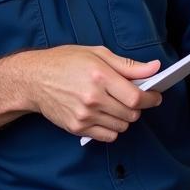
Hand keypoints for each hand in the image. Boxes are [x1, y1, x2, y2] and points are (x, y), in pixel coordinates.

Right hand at [20, 46, 162, 142]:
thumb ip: (128, 65)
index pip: (136, 97)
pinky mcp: (77, 128)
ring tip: (114, 104)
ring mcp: (84, 115)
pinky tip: (104, 115)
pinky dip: (112, 129)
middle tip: (132, 98)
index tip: (155, 96)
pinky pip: (107, 136)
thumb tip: (155, 68)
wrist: (33, 79)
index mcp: (100, 76)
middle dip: (138, 108)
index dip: (151, 99)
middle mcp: (93, 98)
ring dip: (124, 118)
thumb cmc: (65, 62)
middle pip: (131, 115)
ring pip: (121, 127)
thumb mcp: (97, 53)